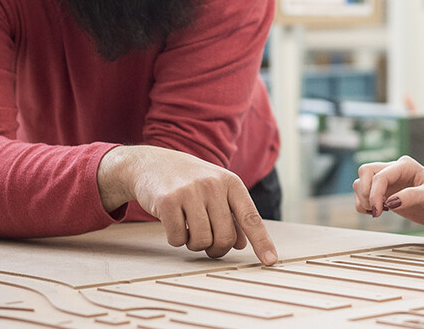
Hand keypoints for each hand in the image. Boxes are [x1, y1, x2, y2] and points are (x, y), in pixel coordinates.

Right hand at [97, 146, 277, 264]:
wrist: (152, 163)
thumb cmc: (190, 181)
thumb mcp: (216, 191)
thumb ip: (231, 215)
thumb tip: (242, 244)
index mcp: (231, 183)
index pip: (250, 217)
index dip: (262, 241)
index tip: (270, 260)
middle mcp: (213, 185)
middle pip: (225, 238)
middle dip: (216, 248)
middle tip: (206, 242)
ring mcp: (190, 191)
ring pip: (202, 241)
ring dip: (194, 243)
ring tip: (188, 227)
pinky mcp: (168, 200)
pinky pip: (177, 239)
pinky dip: (175, 239)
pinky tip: (173, 222)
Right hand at [352, 155, 423, 236]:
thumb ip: (412, 196)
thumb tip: (390, 202)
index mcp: (405, 166)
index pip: (380, 175)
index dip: (374, 193)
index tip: (378, 211)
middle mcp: (394, 170)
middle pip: (365, 172)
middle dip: (366, 192)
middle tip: (376, 210)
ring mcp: (389, 182)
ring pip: (362, 183)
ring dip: (363, 198)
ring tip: (378, 211)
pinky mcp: (386, 194)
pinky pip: (365, 195)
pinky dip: (364, 205)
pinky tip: (377, 212)